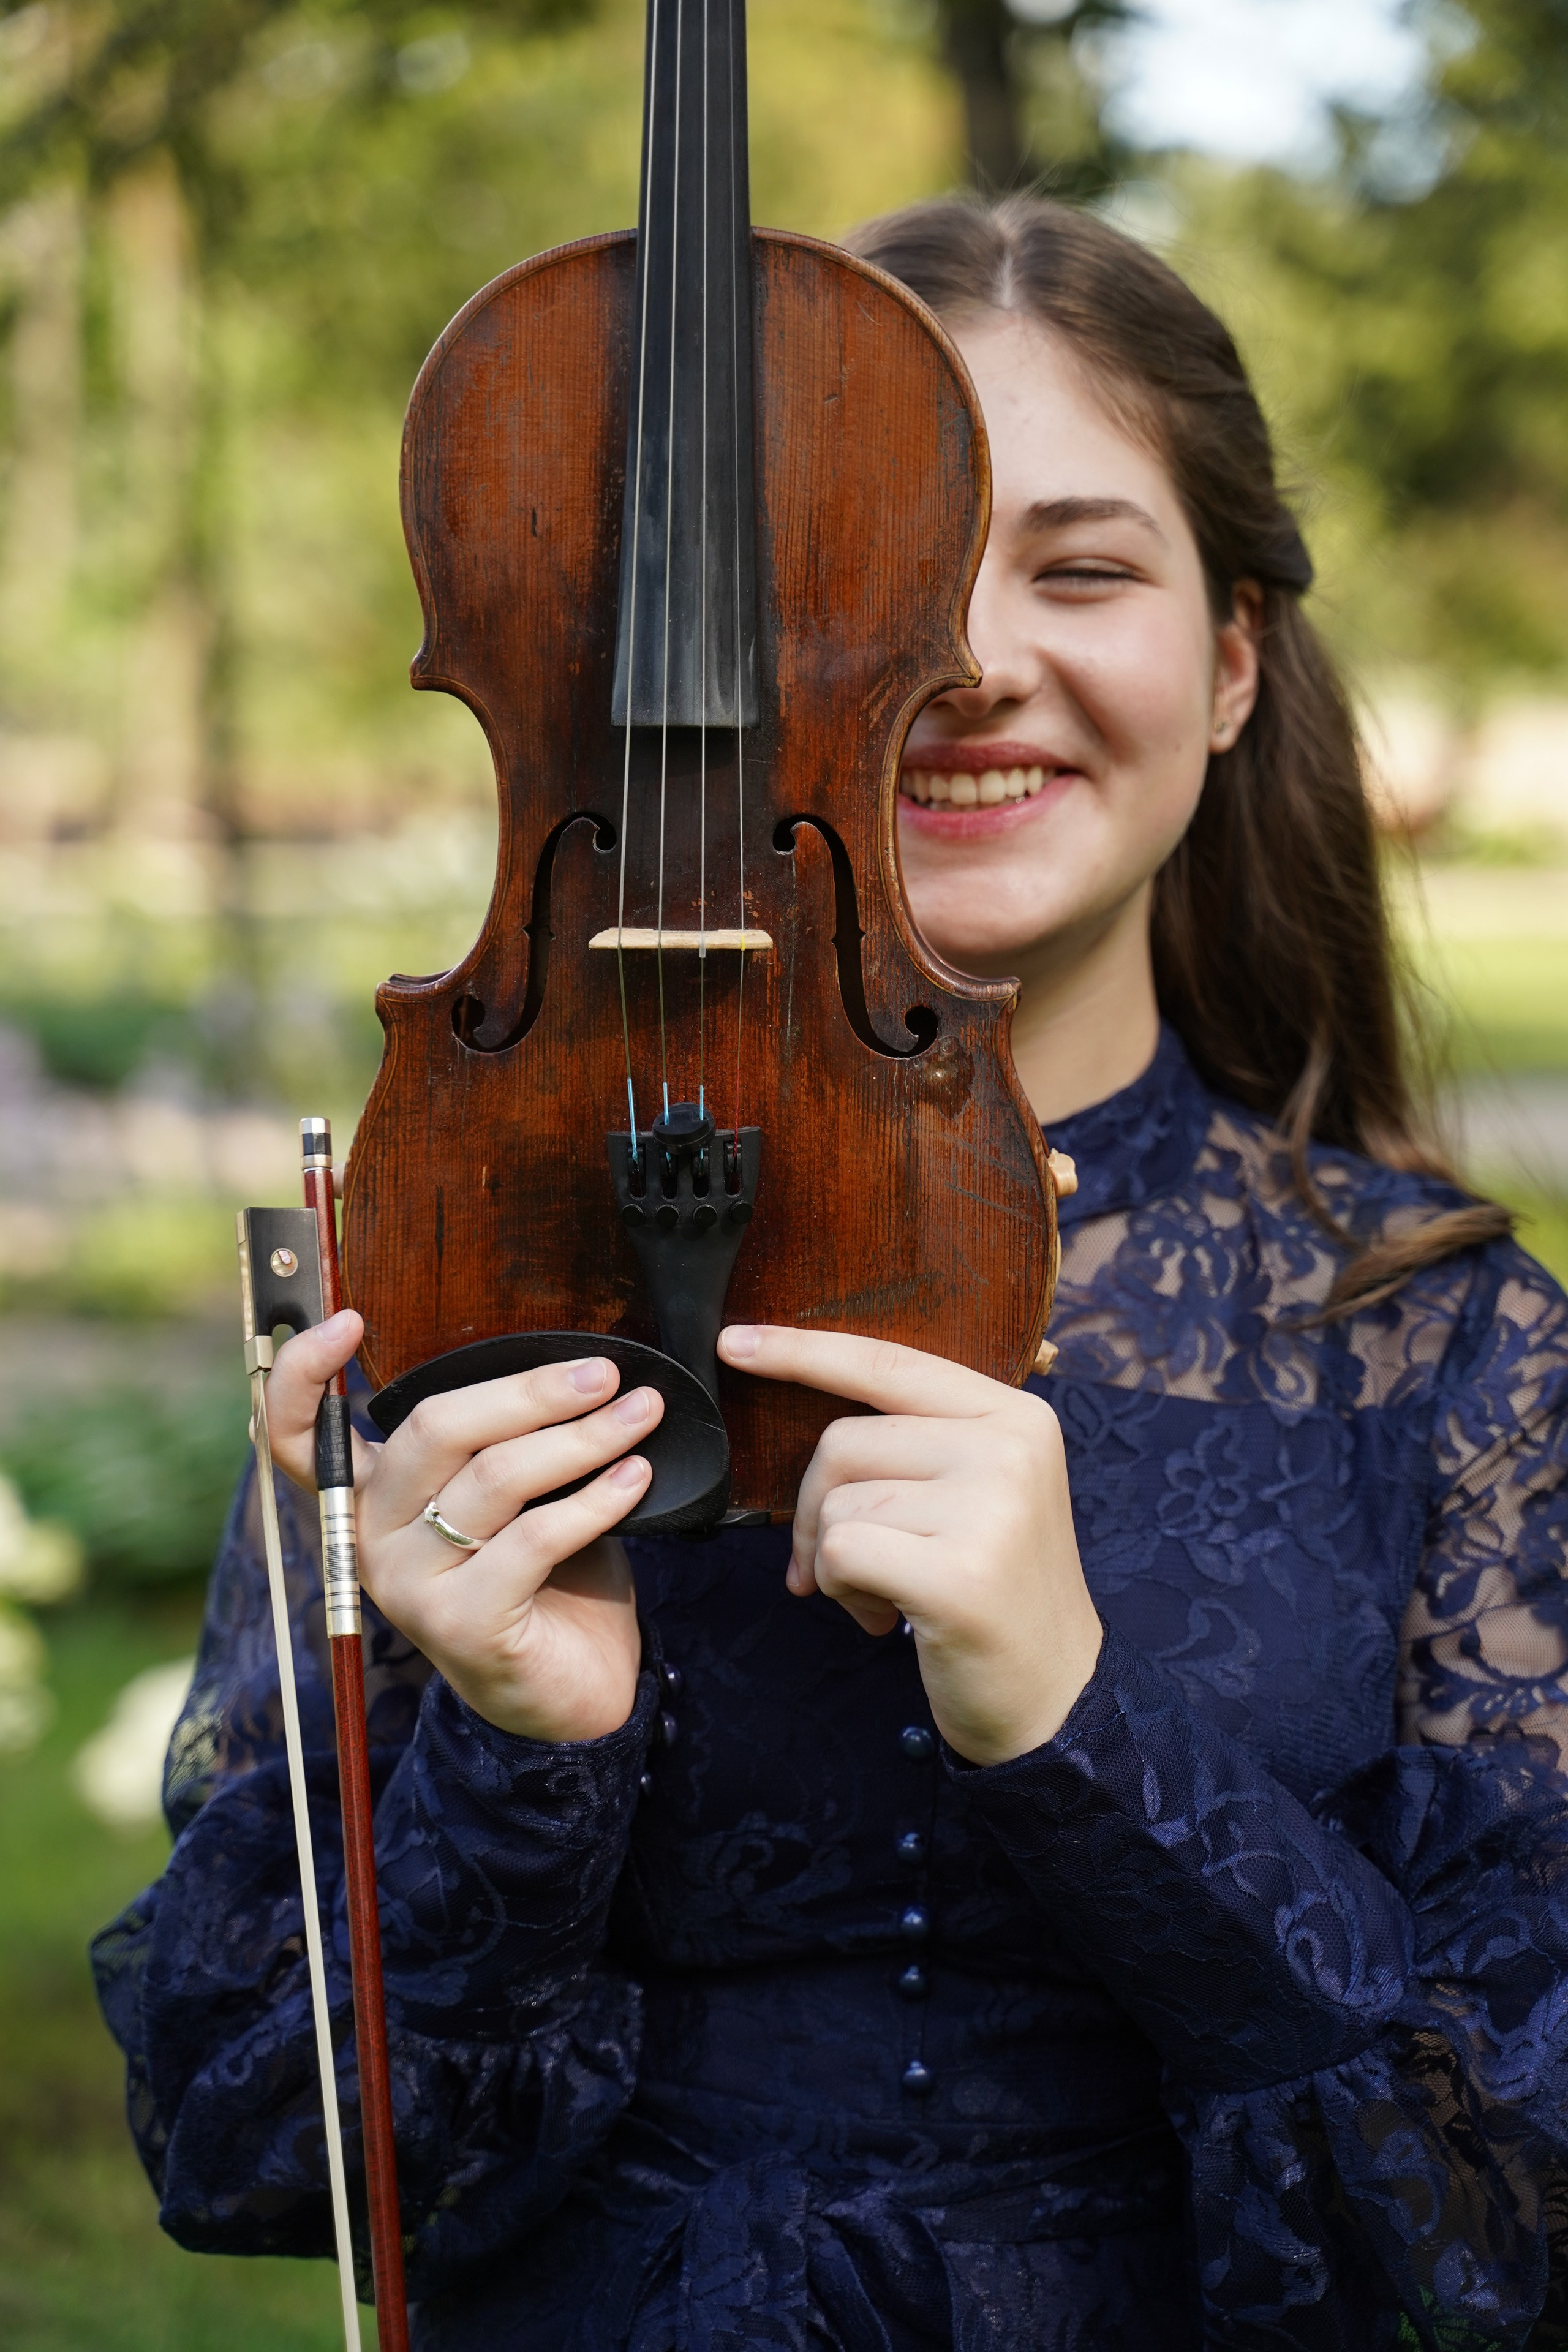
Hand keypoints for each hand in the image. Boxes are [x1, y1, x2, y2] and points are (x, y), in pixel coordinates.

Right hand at [262, 1311, 662, 1740]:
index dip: (304, 1372)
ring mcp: (410, 1586)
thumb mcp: (512, 1497)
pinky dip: (595, 1500)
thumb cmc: (545, 1577)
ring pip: (494, 1478)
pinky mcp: (462, 1625)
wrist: (570, 1694)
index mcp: (369, 1497)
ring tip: (640, 1414)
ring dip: (581, 1438)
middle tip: (603, 1373)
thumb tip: (569, 1363)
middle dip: (529, 1392)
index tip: (349, 1318)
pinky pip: (534, 1539)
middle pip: (434, 1429)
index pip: (293, 1434)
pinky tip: (636, 1478)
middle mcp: (371, 1539)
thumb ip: (503, 1439)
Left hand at [716, 1325, 1101, 1765]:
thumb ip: (915, 1442)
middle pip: (845, 1439)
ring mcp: (991, 1507)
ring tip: (884, 1597)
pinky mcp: (960, 1573)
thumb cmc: (994, 1595)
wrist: (1057, 1699)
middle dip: (815, 1508)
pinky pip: (843, 1552)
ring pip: (839, 1500)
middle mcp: (1010, 1448)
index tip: (734, 1344)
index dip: (802, 1351)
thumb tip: (804, 1408)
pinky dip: (842, 1590)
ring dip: (835, 1561)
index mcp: (1015, 1416)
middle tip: (847, 1566)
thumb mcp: (979, 1494)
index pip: (887, 1364)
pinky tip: (885, 1620)